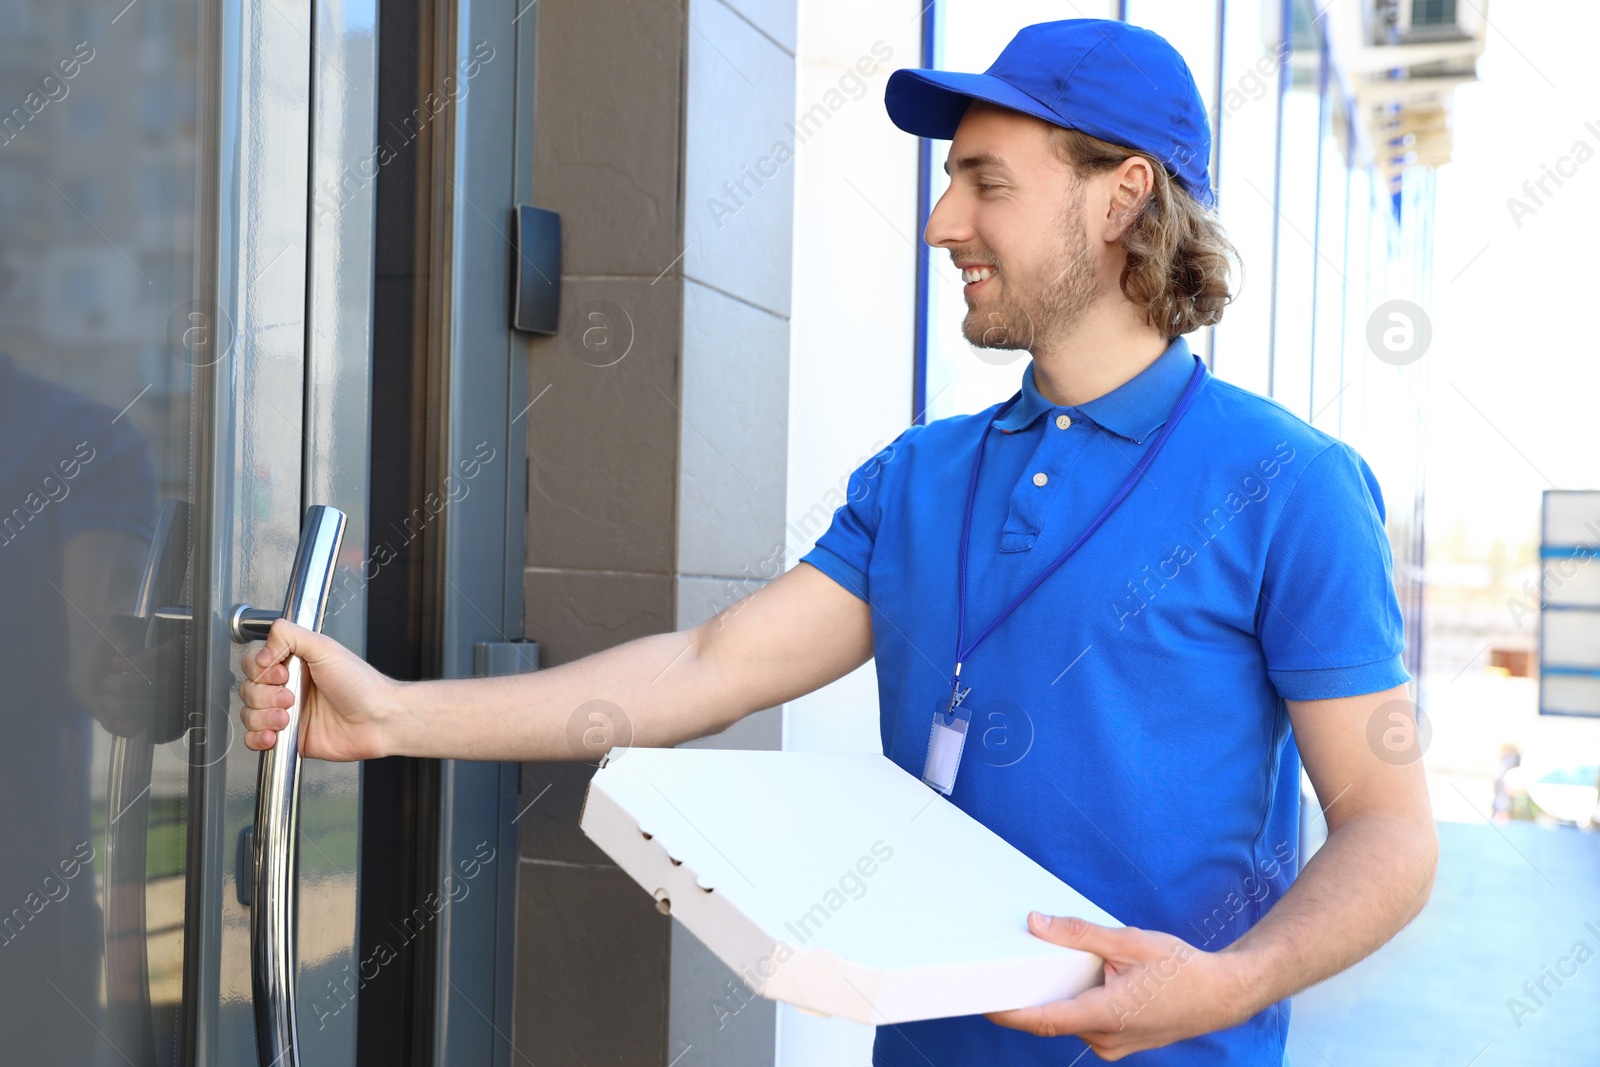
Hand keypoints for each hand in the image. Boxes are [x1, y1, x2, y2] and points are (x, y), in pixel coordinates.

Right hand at [239, 618, 398, 760]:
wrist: (378, 720)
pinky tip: (275, 735)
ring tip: (288, 717)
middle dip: (264, 695)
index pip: (255, 663)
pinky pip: (255, 739)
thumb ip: (291, 636)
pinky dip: (258, 738)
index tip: (280, 673)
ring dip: (263, 716)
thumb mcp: (326, 649)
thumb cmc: (362, 685)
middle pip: (248, 689)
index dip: (260, 670)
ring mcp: (287, 713)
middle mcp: (288, 688)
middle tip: (291, 697)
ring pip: (249, 714)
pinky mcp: (288, 738)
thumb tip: (266, 643)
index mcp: (295, 665)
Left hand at [985, 913, 1252, 1060]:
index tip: (982, 1002)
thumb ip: (1078, 934)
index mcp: (1106, 1015)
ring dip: (1056, 998)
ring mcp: (1114, 1044)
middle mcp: (1106, 1038)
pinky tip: (1078, 980)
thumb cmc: (1181, 968)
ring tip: (1043, 967)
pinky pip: (1085, 1023)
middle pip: (1052, 1019)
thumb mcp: (1129, 941)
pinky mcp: (1120, 1041)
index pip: (1044, 1021)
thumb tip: (1036, 923)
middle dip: (1029, 997)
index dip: (1009, 1013)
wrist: (1222, 995)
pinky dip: (1075, 1003)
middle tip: (1003, 969)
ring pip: (1069, 1021)